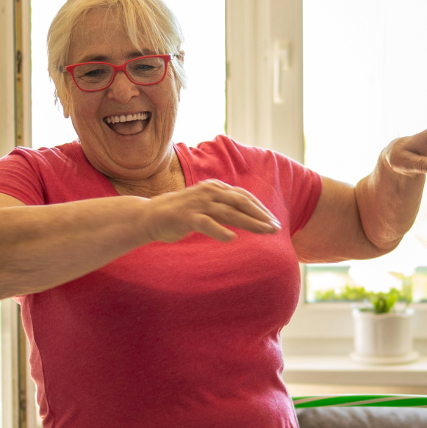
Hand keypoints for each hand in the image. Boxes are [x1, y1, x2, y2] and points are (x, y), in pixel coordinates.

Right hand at [138, 179, 280, 243]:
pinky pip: (206, 223)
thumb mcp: (206, 207)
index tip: (274, 222)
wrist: (150, 215)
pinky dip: (219, 230)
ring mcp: (197, 203)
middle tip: (276, 228)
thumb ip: (223, 208)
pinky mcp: (186, 216)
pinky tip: (232, 238)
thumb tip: (245, 216)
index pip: (243, 197)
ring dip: (249, 223)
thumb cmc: (182, 213)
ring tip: (264, 232)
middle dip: (260, 216)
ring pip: (228, 212)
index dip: (260, 209)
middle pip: (241, 203)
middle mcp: (209, 192)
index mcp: (215, 188)